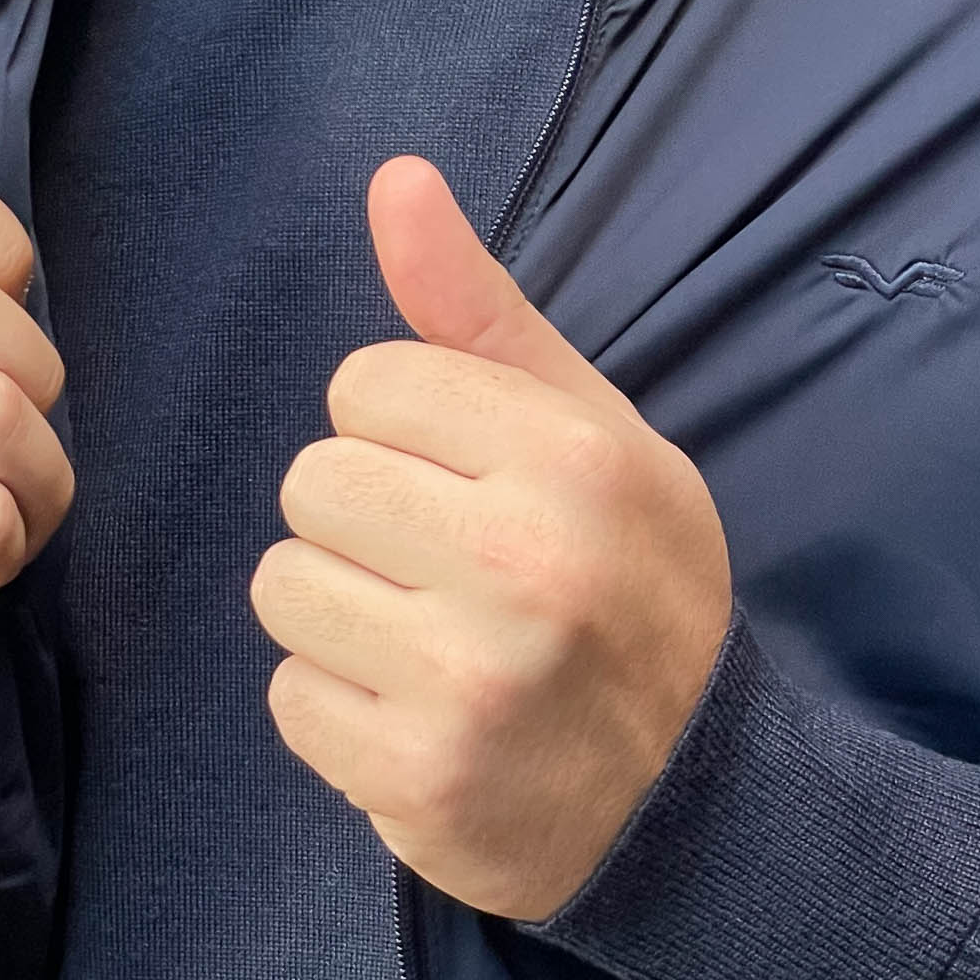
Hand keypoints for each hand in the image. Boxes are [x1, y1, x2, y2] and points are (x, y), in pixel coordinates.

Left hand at [250, 157, 732, 919]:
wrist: (696, 800)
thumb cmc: (635, 591)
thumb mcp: (596, 434)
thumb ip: (482, 313)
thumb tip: (394, 180)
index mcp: (571, 458)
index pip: (367, 384)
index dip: (406, 436)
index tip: (471, 490)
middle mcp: (523, 562)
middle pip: (314, 479)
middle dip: (365, 522)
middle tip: (448, 573)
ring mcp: (468, 678)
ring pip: (283, 584)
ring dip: (339, 614)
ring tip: (427, 642)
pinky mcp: (417, 776)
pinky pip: (288, 697)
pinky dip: (338, 708)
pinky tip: (417, 713)